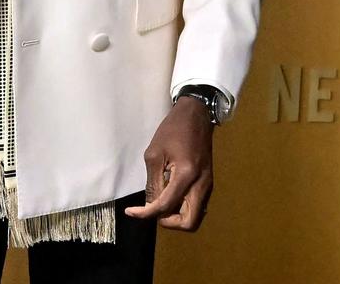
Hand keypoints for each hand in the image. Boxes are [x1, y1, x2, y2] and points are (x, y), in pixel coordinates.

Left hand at [124, 96, 213, 230]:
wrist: (196, 115)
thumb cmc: (172, 129)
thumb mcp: (154, 153)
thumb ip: (153, 182)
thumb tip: (150, 205)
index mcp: (186, 175)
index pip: (166, 205)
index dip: (146, 213)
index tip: (131, 212)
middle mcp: (201, 185)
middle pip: (189, 223)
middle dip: (168, 222)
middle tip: (152, 210)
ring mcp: (207, 186)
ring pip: (194, 217)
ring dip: (176, 216)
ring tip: (159, 203)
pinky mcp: (207, 183)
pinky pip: (196, 206)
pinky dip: (182, 208)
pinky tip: (169, 196)